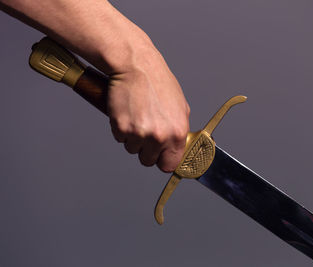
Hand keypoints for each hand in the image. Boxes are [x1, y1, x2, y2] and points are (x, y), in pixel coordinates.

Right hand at [107, 38, 189, 171]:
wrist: (136, 66)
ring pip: (132, 149)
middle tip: (144, 130)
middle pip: (148, 161)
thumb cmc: (158, 82)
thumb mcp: (180, 107)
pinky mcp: (121, 128)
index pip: (169, 165)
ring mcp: (140, 134)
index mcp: (178, 133)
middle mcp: (160, 136)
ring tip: (136, 116)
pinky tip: (127, 112)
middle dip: (146, 149)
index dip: (162, 159)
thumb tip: (178, 145)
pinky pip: (119, 139)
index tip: (159, 155)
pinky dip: (120, 128)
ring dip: (132, 137)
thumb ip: (179, 130)